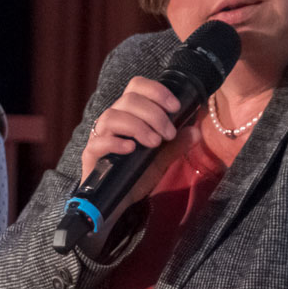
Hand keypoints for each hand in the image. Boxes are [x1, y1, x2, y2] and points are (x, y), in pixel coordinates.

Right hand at [79, 77, 199, 211]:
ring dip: (138, 126)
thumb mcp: (162, 158)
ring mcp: (99, 136)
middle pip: (128, 99)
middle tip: (168, 133)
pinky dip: (116, 142)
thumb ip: (177, 144)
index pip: (137, 86)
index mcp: (129, 113)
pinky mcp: (91, 155)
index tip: (175, 107)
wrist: (119, 201)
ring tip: (155, 143)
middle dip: (154, 114)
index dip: (156, 91)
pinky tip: (132, 149)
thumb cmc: (138, 174)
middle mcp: (112, 120)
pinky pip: (99, 142)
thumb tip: (196, 131)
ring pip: (113, 116)